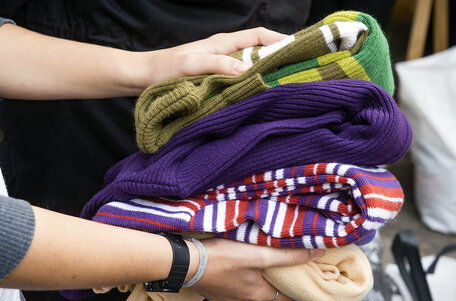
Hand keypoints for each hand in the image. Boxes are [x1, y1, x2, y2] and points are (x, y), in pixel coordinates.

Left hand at [140, 27, 286, 87]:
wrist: (144, 77)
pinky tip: (255, 96)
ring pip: (250, 66)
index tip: (297, 48)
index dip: (279, 39)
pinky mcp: (215, 79)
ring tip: (281, 85)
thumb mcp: (192, 65)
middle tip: (296, 71)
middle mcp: (225, 52)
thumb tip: (247, 72)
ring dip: (265, 74)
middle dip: (277, 58)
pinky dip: (250, 85)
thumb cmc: (165, 68)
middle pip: (259, 51)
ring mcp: (221, 66)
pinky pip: (239, 79)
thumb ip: (219, 65)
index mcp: (223, 43)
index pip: (259, 35)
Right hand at [191, 238, 323, 300]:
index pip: (286, 295)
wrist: (185, 261)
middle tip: (279, 258)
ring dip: (252, 273)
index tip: (303, 272)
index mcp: (256, 293)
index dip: (296, 284)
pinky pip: (230, 281)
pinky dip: (234, 273)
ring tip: (253, 255)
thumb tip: (314, 253)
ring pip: (247, 284)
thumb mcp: (257, 254)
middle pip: (266, 288)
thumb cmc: (219, 258)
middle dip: (273, 275)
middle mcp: (241, 298)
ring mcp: (225, 295)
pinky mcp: (212, 287)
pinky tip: (230, 260)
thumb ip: (286, 255)